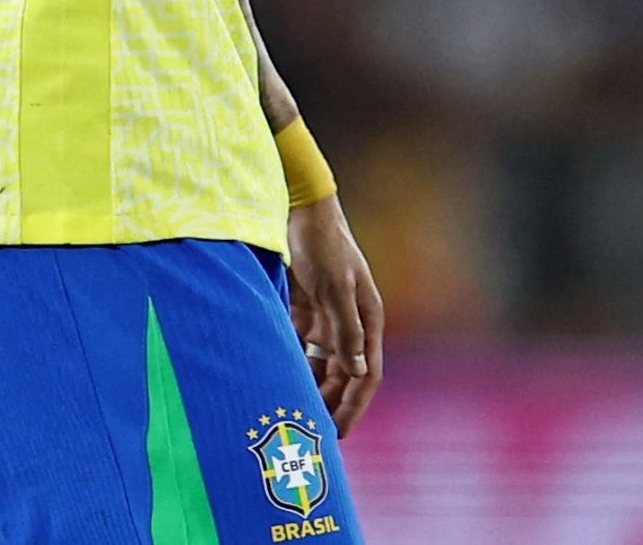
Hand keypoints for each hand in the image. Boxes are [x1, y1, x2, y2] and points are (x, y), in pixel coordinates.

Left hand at [286, 196, 384, 436]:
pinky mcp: (303, 309)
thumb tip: (358, 373)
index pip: (367, 374)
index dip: (355, 405)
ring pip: (320, 364)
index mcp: (367, 319)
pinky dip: (291, 363)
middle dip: (331, 404)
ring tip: (292, 413)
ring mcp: (326, 317)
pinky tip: (275, 380)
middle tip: (311, 434)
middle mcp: (349, 322)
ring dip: (310, 387)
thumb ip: (346, 329)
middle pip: (344, 375)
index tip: (338, 433)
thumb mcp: (336, 286)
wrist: (299, 208)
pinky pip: (299, 346)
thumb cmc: (324, 243)